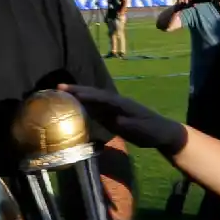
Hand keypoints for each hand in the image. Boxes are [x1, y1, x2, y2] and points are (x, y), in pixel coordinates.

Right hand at [59, 85, 187, 155]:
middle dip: (78, 90)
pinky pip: (95, 108)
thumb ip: (131, 125)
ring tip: (60, 92)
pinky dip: (83, 104)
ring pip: (93, 99)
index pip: (104, 97)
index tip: (75, 94)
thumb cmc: (153, 131)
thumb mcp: (144, 130)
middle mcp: (116, 103)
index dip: (89, 95)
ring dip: (77, 95)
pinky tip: (71, 106)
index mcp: (124, 104)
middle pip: (95, 94)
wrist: (161, 132)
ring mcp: (113, 108)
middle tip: (58, 87)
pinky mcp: (111, 115)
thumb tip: (117, 121)